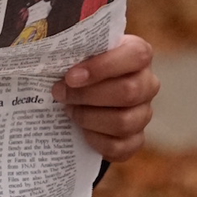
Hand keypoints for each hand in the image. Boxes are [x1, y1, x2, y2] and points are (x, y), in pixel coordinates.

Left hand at [51, 33, 157, 163]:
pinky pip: (118, 146)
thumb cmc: (79, 67)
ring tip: (69, 110)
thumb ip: (71, 49)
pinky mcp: (135, 139)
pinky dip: (94, 139)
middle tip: (60, 93)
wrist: (83, 94)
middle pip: (128, 92)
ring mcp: (143, 113)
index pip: (135, 55)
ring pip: (123, 121)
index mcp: (137, 55)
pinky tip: (80, 130)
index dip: (103, 67)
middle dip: (87, 95)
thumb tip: (48, 51)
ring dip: (88, 117)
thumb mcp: (77, 53)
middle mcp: (147, 83)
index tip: (70, 76)